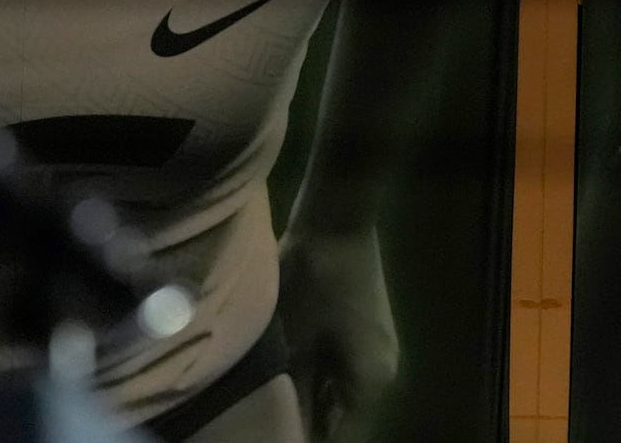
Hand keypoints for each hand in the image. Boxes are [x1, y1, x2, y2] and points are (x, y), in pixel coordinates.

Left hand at [278, 225, 398, 442]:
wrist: (338, 219)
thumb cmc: (314, 278)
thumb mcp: (294, 334)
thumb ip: (291, 384)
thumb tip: (281, 420)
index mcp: (370, 382)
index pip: (337, 432)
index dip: (302, 436)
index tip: (268, 433)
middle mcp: (381, 373)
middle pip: (339, 411)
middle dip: (302, 415)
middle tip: (259, 416)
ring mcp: (375, 348)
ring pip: (335, 386)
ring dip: (305, 391)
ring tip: (264, 394)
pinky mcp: (362, 327)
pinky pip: (336, 362)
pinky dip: (311, 368)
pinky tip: (279, 366)